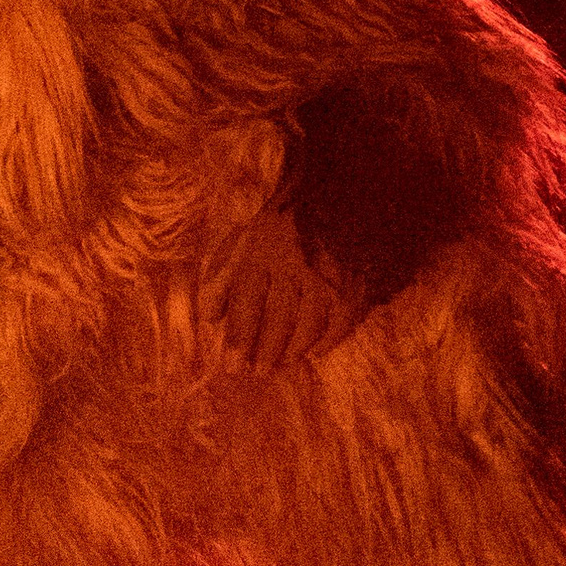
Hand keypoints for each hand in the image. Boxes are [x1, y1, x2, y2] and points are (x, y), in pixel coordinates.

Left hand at [203, 209, 356, 372]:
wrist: (340, 192)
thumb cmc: (285, 221)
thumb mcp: (248, 238)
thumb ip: (226, 277)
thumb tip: (211, 318)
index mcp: (264, 253)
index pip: (247, 304)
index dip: (238, 339)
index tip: (231, 367)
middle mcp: (294, 267)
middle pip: (276, 321)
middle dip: (263, 352)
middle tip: (255, 374)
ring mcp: (327, 278)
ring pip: (307, 327)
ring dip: (291, 351)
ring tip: (280, 364)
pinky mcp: (354, 285)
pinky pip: (340, 323)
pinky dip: (327, 341)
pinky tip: (315, 352)